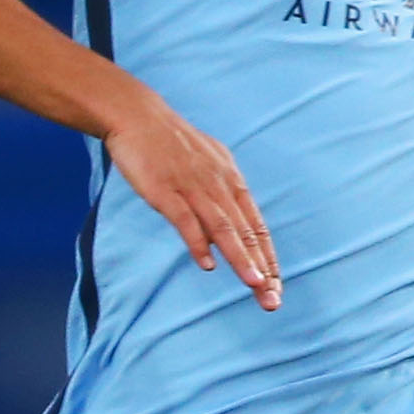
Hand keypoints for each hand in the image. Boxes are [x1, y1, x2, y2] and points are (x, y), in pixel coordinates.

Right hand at [98, 90, 280, 310]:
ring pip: (224, 228)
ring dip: (241, 258)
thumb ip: (219, 194)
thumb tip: (227, 226)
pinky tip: (208, 264)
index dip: (267, 257)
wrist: (138, 115)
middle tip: (272, 299)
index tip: (275, 285)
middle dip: (261, 268)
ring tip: (254, 285)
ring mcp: (193, 187)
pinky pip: (186, 220)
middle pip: (245, 232)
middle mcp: (218, 185)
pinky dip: (198, 242)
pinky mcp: (166, 190)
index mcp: (230, 180)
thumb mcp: (207, 163)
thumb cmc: (170, 142)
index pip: (255, 225)